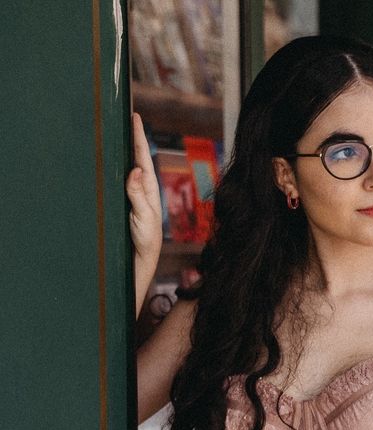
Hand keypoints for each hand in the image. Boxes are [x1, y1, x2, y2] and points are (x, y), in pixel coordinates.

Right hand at [126, 112, 162, 265]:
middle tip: (125, 115)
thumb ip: (138, 194)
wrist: (141, 257)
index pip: (143, 157)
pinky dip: (116, 166)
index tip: (135, 117)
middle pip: (135, 157)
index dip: (138, 136)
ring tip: (117, 131)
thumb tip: (135, 169)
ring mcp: (133, 193)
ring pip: (126, 166)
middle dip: (130, 137)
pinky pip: (119, 179)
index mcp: (148, 188)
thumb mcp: (143, 216)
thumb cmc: (146, 238)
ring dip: (122, 150)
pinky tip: (110, 159)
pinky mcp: (124, 201)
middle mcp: (141, 187)